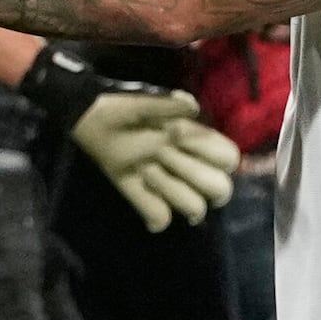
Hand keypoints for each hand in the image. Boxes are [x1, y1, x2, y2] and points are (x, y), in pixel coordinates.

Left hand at [67, 90, 237, 230]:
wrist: (91, 120)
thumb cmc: (125, 109)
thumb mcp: (145, 102)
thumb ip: (168, 104)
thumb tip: (192, 107)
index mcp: (197, 142)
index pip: (229, 158)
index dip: (214, 153)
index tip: (179, 134)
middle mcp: (189, 166)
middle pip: (219, 188)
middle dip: (193, 172)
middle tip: (163, 153)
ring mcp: (169, 185)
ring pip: (194, 206)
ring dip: (171, 188)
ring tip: (146, 168)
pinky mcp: (145, 198)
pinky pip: (160, 217)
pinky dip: (152, 212)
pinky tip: (139, 185)